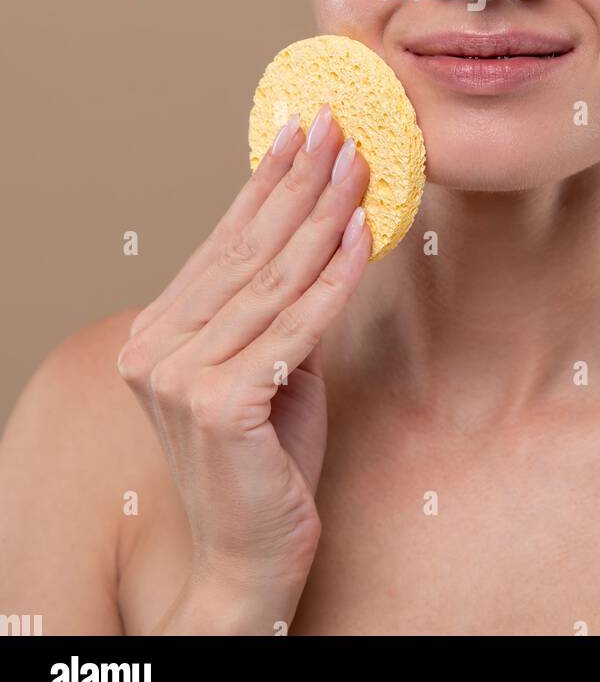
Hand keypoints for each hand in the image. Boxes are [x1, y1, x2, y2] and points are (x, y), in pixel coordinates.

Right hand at [116, 104, 369, 616]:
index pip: (224, 240)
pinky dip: (336, 276)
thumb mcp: (273, 366)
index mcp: (160, 331)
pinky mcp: (218, 403)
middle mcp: (157, 346)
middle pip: (248, 248)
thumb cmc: (266, 461)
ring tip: (358, 163)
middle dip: (299, 179)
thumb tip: (324, 227)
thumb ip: (281, 306)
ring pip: (274, 278)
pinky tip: (361, 230)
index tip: (299, 128)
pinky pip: (296, 325)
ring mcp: (179, 375)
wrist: (251, 558)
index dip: (266, 181)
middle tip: (337, 124)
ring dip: (324, 213)